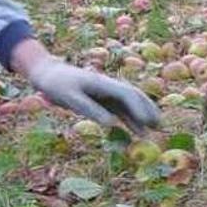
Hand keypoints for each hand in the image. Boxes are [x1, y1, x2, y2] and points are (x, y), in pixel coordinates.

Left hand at [13, 41, 160, 133]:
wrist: (47, 75)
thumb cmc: (57, 85)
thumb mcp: (69, 97)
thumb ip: (89, 109)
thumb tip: (112, 123)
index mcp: (103, 83)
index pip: (127, 95)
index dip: (139, 108)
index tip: (147, 123)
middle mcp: (108, 87)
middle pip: (134, 97)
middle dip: (148, 110)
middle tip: (159, 126)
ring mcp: (105, 93)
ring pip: (128, 105)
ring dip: (141, 116)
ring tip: (152, 131)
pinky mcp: (101, 99)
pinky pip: (119, 110)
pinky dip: (128, 119)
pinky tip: (135, 131)